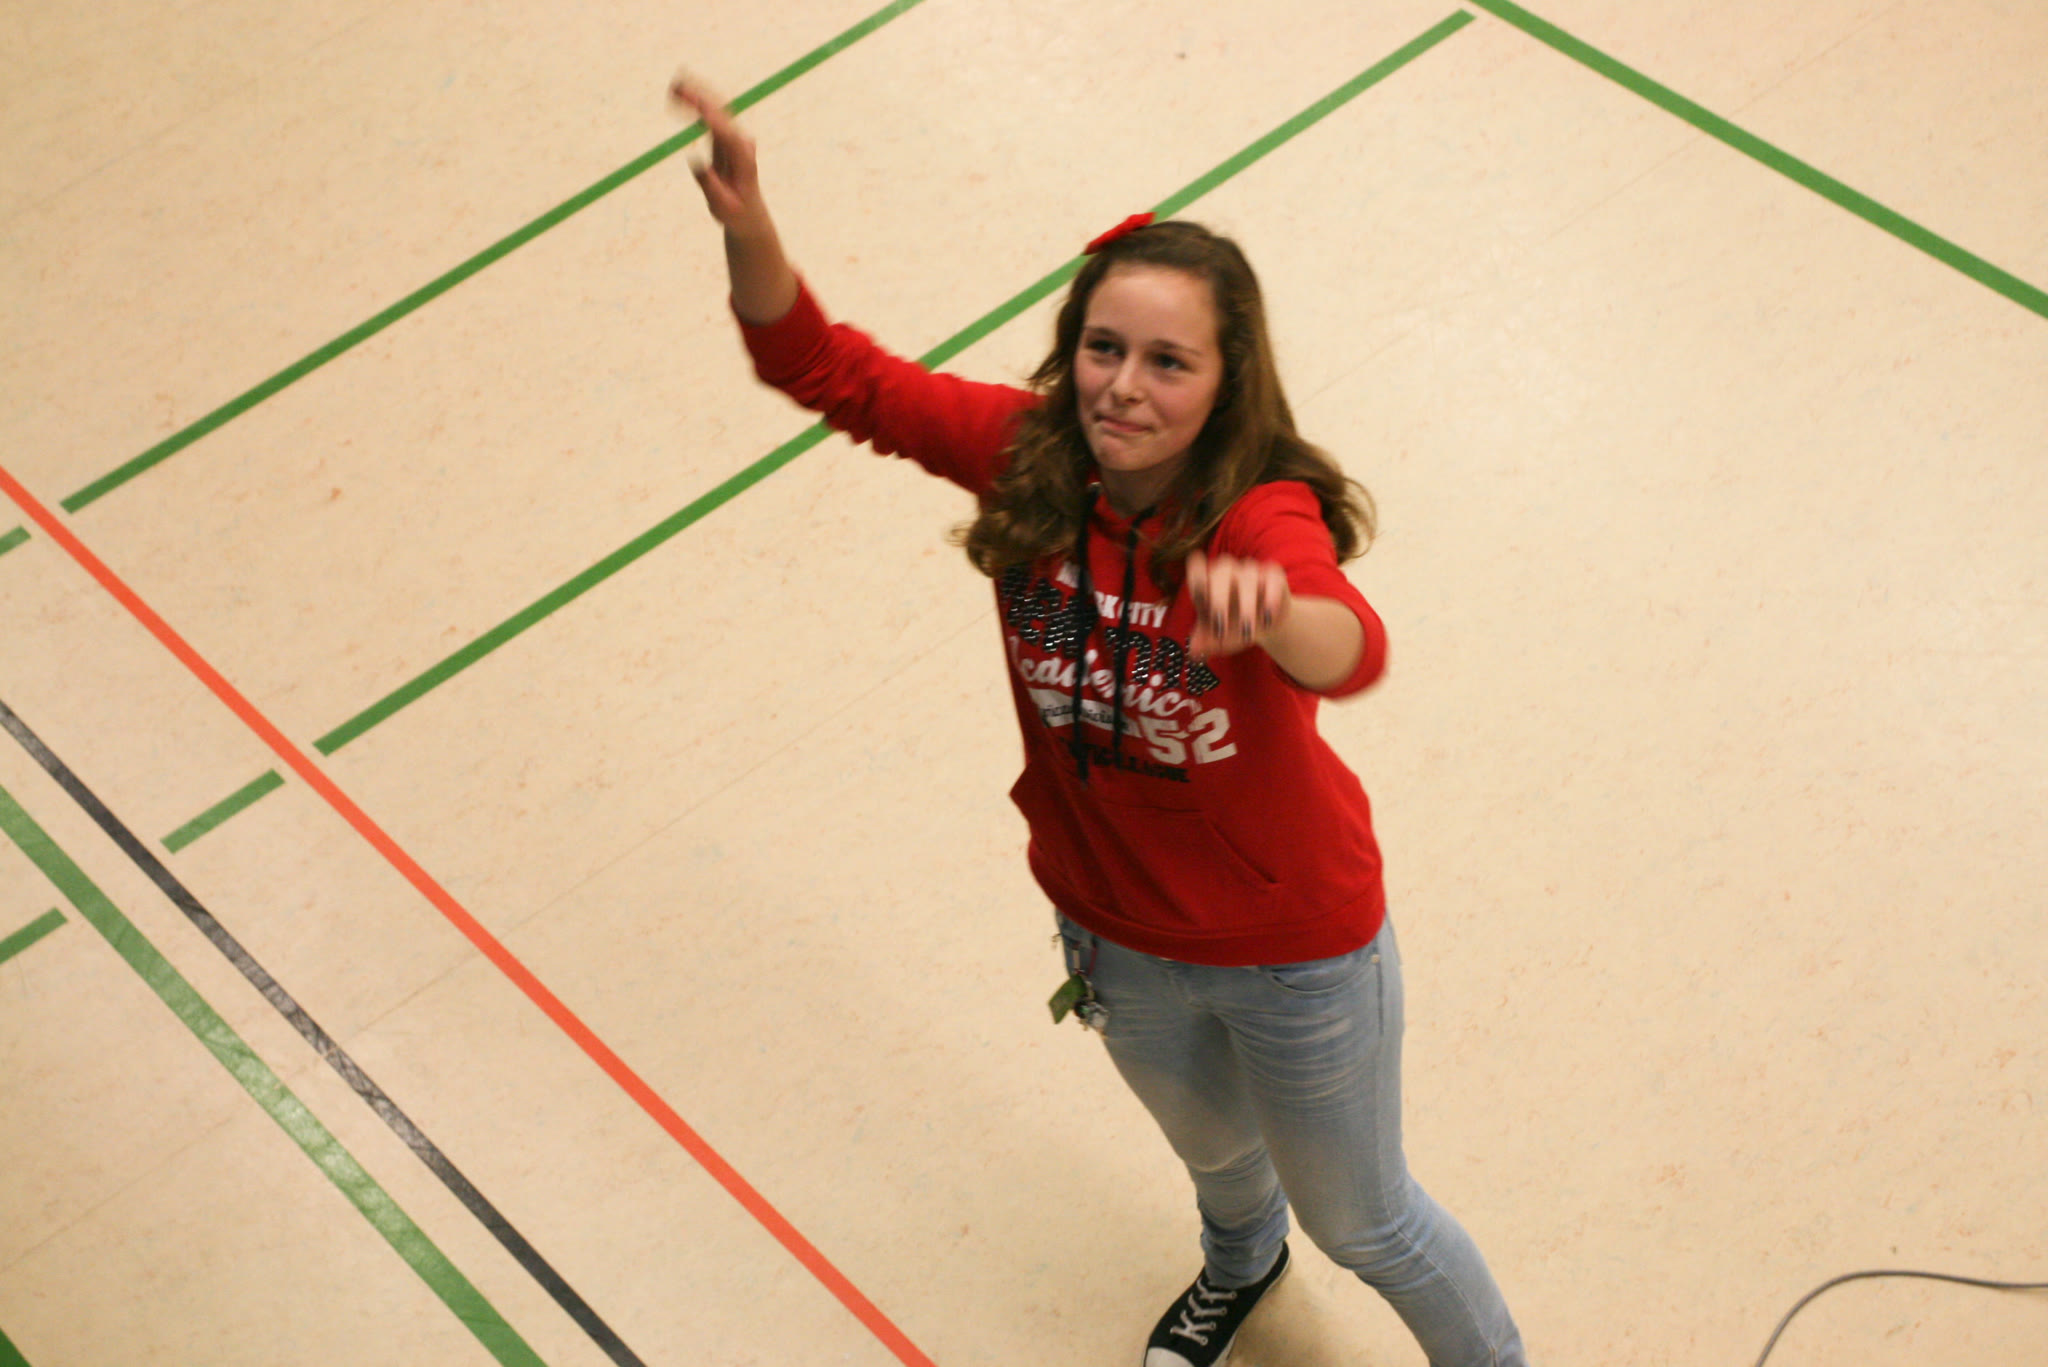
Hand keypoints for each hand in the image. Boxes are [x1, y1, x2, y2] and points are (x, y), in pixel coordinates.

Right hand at [668, 74, 766, 230]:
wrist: (749, 215)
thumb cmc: (736, 213)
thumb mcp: (722, 206)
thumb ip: (711, 185)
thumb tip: (696, 162)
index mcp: (743, 158)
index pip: (725, 131)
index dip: (709, 115)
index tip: (695, 103)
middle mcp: (741, 142)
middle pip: (721, 113)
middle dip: (700, 97)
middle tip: (676, 85)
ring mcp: (735, 138)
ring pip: (716, 108)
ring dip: (697, 94)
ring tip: (675, 84)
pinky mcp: (727, 137)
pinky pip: (711, 115)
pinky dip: (697, 103)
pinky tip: (681, 95)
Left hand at [1185, 552, 1290, 659]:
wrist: (1264, 625)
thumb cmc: (1232, 626)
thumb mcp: (1216, 638)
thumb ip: (1204, 642)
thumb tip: (1193, 653)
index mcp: (1208, 582)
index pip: (1197, 569)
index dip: (1197, 579)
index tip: (1199, 596)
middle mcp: (1228, 572)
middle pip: (1221, 571)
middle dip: (1220, 600)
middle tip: (1221, 629)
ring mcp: (1251, 572)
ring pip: (1248, 577)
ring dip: (1247, 606)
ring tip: (1247, 633)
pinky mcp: (1273, 576)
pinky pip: (1272, 579)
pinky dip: (1270, 599)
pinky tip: (1267, 620)